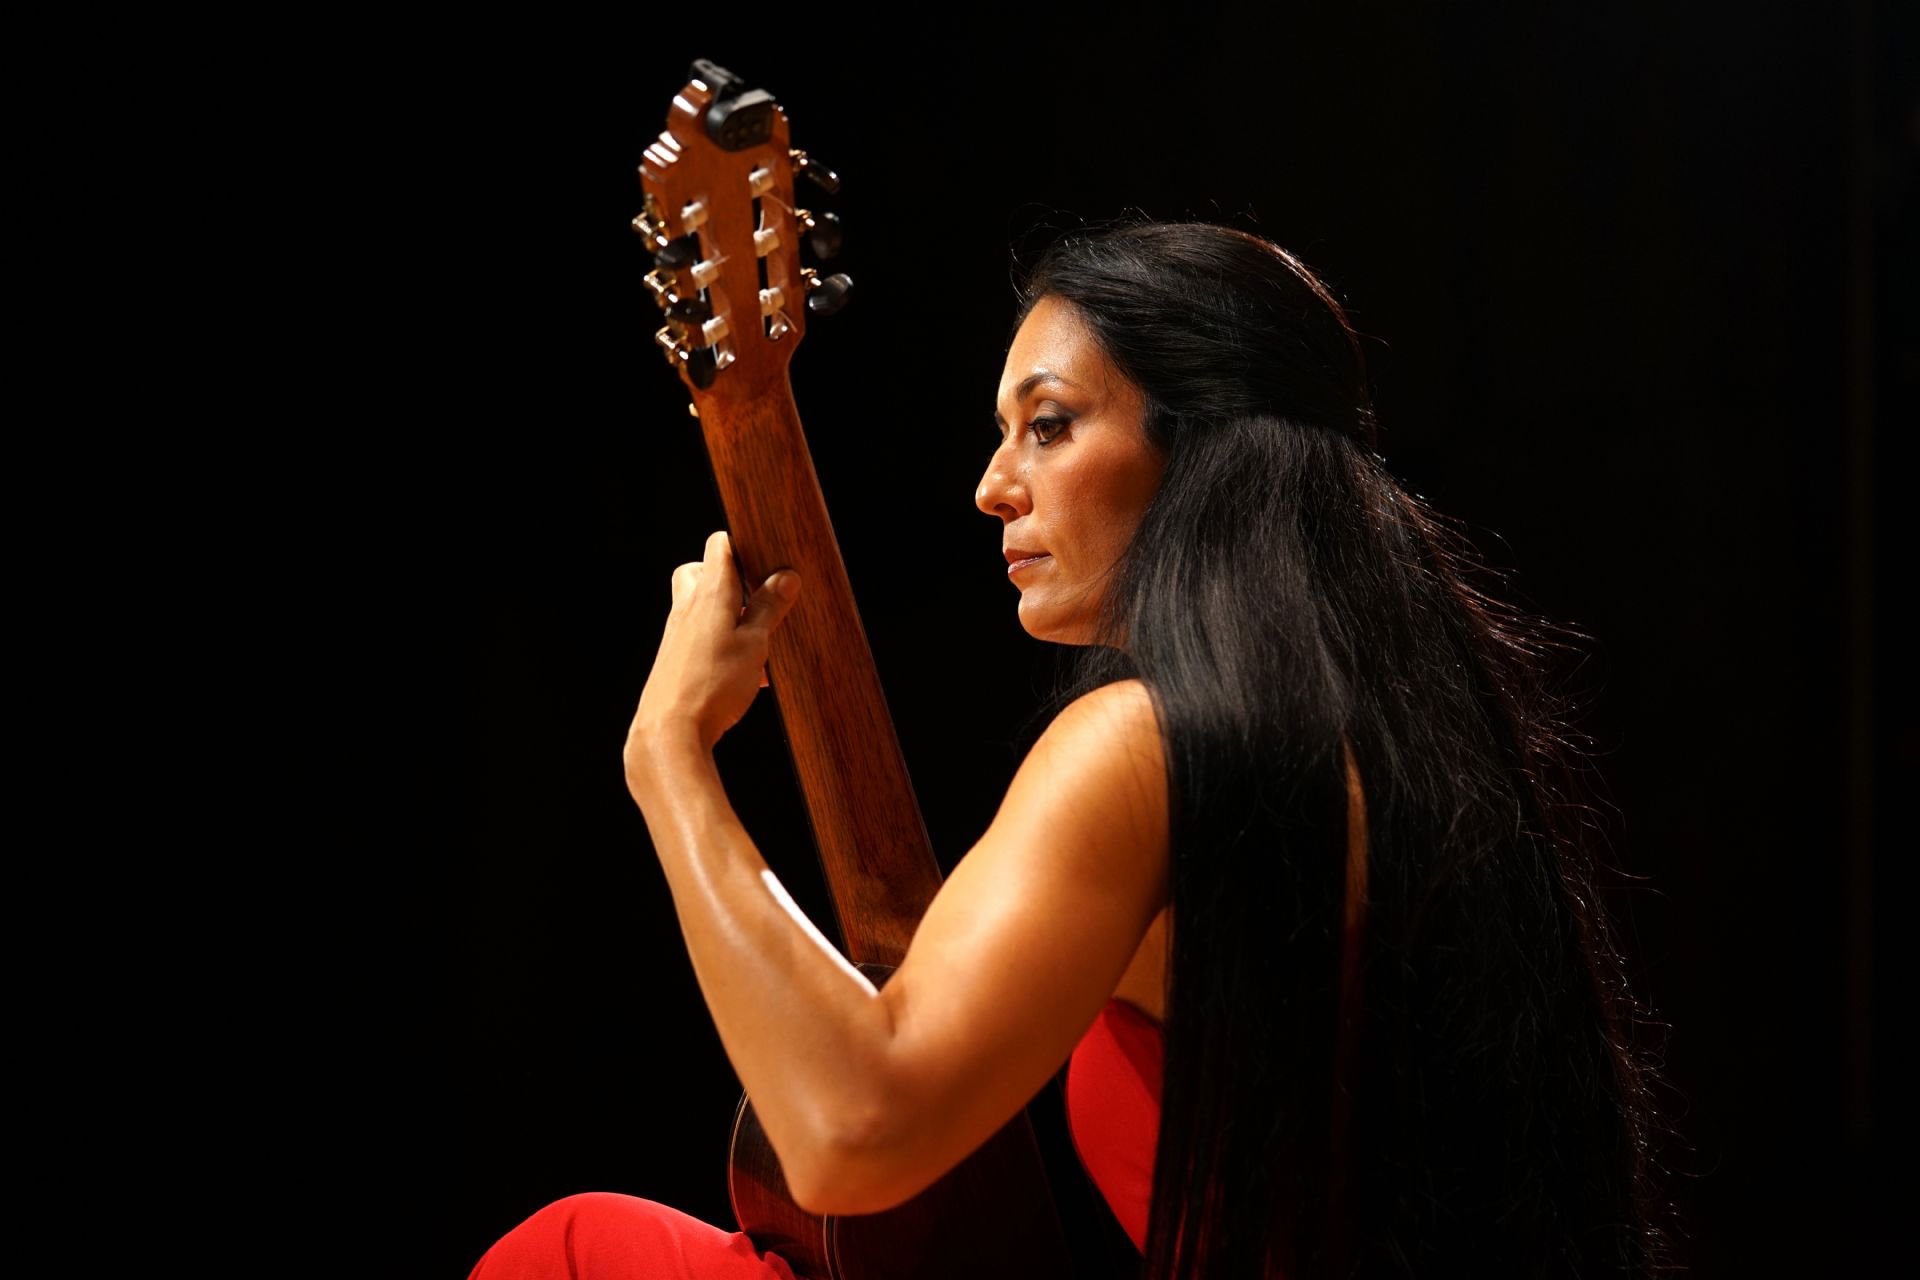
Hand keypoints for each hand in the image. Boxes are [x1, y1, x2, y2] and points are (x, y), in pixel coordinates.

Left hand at [628, 530, 801, 759]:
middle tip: (756, 602)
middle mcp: (687, 609)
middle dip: (730, 581)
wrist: (669, 732)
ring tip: (759, 647)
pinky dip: (722, 647)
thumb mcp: (754, 644)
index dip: (744, 546)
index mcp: (710, 594)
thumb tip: (785, 577)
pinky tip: (746, 676)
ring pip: (702, 610)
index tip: (768, 564)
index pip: (719, 546)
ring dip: (730, 619)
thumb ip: (769, 609)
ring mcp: (677, 635)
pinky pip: (700, 641)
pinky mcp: (674, 661)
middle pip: (701, 573)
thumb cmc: (712, 685)